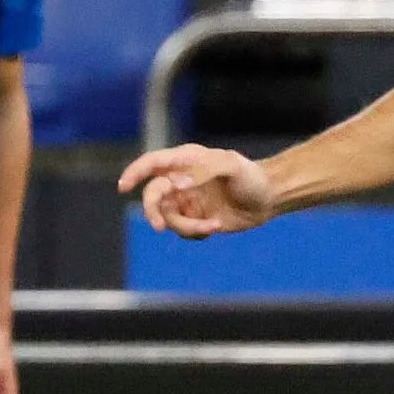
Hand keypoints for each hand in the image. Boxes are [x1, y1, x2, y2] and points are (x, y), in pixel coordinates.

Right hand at [117, 143, 276, 237]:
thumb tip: (177, 184)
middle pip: (153, 195)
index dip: (135, 173)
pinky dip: (196, 232)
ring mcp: (187, 201)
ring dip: (187, 226)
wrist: (270, 198)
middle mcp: (181, 180)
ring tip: (213, 225)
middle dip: (153, 211)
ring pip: (168, 218)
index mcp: (186, 161)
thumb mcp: (231, 167)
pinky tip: (216, 226)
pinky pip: (183, 231)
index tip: (124, 187)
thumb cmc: (251, 177)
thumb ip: (204, 171)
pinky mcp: (196, 219)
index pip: (152, 164)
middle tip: (160, 226)